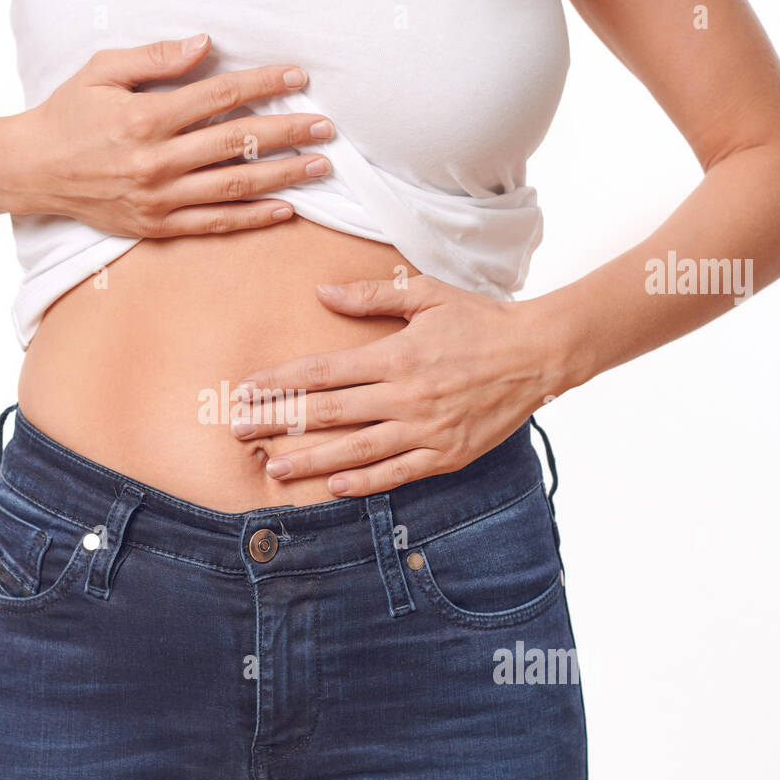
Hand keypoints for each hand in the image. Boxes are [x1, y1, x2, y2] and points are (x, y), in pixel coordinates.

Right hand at [5, 33, 333, 235]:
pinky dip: (252, 218)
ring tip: (319, 167)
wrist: (32, 171)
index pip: (220, 96)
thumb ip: (157, 59)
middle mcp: (157, 162)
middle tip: (326, 127)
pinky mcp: (157, 227)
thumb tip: (206, 44)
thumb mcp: (103, 71)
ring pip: (234, 186)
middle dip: (288, 132)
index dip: (264, 84)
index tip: (299, 77)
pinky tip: (285, 210)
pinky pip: (215, 224)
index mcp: (146, 118)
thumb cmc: (68, 114)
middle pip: (238, 142)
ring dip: (283, 176)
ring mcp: (159, 199)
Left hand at [230, 276, 563, 496]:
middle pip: (329, 413)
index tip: (247, 390)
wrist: (540, 354)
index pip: (323, 371)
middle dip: (279, 422)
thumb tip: (323, 292)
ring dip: (310, 460)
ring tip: (272, 468)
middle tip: (239, 431)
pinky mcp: (446, 454)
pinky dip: (365, 483)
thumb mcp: (428, 295)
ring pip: (356, 450)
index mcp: (397, 355)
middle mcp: (406, 396)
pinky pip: (398, 474)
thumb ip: (373, 295)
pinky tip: (334, 488)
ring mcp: (426, 430)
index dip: (280, 382)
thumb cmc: (481, 320)